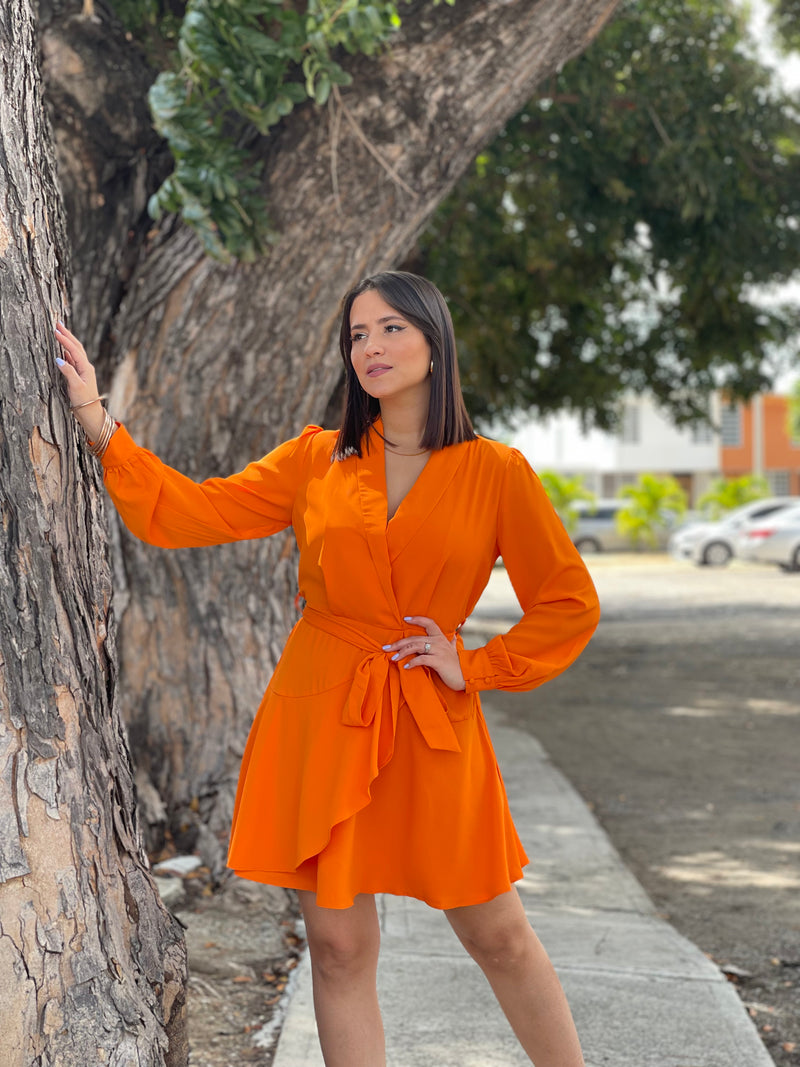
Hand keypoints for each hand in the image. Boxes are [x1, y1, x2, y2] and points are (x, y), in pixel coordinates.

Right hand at [54, 322, 104, 438]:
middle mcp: (86, 366)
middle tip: (57, 323)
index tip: (55, 330)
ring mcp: (83, 370)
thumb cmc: (84, 401)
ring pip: (74, 351)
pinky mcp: (79, 375)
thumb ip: (68, 372)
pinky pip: (72, 359)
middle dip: (67, 334)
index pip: (74, 349)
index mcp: (86, 367)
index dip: (65, 339)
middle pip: (76, 346)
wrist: (90, 412)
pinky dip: (66, 351)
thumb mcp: (75, 386)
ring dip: (67, 341)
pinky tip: (61, 349)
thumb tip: (58, 359)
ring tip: (59, 332)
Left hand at [383, 615, 465, 691]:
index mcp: (441, 638)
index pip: (428, 623)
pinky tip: (405, 667)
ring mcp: (438, 651)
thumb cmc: (458, 665)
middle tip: (386, 648)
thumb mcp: (455, 651)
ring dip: (402, 652)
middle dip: (399, 643)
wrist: (467, 676)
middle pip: (415, 638)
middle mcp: (439, 642)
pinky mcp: (438, 662)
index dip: (417, 619)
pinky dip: (412, 663)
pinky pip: (421, 660)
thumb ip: (452, 643)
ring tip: (393, 658)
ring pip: (416, 647)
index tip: (404, 618)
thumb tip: (455, 637)